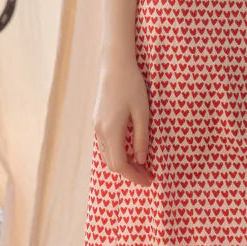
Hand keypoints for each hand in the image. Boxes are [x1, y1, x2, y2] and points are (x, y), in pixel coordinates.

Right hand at [93, 50, 154, 186]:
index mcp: (111, 131)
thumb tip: (142, 160)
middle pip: (112, 164)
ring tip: (142, 165)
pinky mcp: (97, 120)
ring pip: (107, 155)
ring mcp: (96, 126)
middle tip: (149, 175)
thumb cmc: (132, 86)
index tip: (150, 180)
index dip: (135, 177)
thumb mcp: (143, 112)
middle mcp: (100, 131)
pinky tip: (131, 150)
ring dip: (123, 163)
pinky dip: (118, 153)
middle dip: (130, 173)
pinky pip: (106, 145)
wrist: (115, 65)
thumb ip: (142, 138)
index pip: (120, 165)